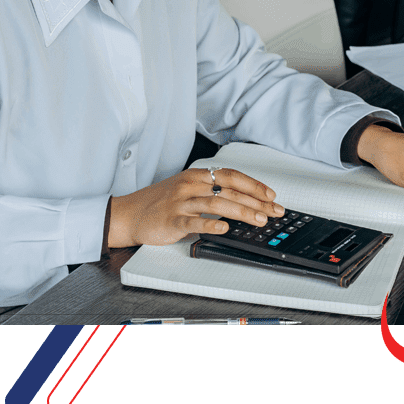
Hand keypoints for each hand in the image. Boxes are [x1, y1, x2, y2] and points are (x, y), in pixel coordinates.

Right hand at [108, 168, 284, 247]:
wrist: (129, 214)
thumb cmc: (161, 203)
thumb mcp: (188, 189)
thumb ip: (211, 192)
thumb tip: (244, 202)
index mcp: (197, 176)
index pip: (232, 176)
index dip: (254, 185)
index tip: (271, 195)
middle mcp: (190, 185)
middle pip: (229, 190)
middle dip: (256, 201)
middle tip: (274, 211)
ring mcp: (181, 202)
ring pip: (217, 203)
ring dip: (241, 212)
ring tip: (258, 220)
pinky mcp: (171, 220)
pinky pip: (194, 222)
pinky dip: (211, 224)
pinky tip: (225, 228)